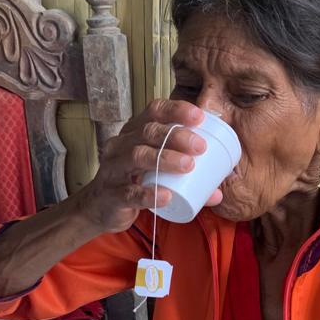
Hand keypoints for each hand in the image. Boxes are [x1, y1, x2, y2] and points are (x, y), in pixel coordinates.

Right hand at [75, 99, 222, 233]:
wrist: (100, 209)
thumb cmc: (134, 184)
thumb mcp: (158, 174)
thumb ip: (187, 180)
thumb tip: (219, 191)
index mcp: (135, 133)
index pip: (154, 111)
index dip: (176, 110)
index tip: (200, 117)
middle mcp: (121, 145)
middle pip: (148, 132)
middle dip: (177, 136)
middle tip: (200, 146)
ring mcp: (114, 169)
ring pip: (137, 155)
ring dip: (165, 158)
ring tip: (188, 165)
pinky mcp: (111, 194)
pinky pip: (129, 192)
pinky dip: (148, 193)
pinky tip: (166, 195)